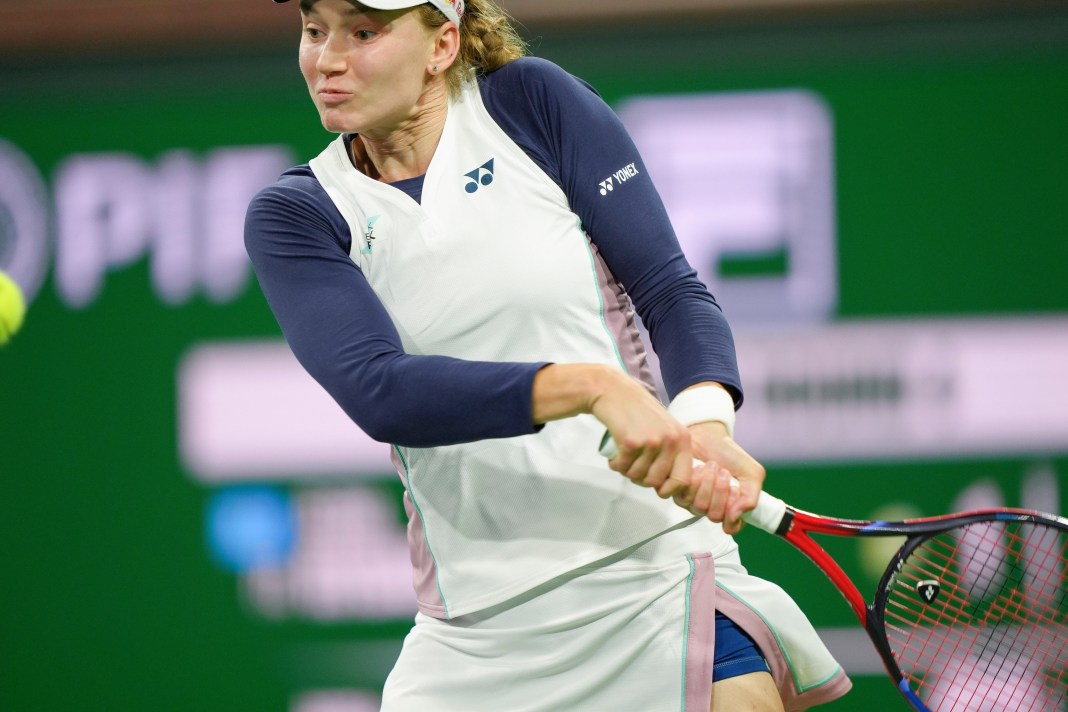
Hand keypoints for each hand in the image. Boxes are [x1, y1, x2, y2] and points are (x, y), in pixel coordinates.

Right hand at [588, 371, 694, 496]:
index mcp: (683, 439)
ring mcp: (651, 441)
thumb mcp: (665, 429)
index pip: (683, 479)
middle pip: (656, 481)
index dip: (669, 489)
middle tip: (632, 466)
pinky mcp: (631, 442)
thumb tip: (667, 488)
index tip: (657, 489)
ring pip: (637, 476)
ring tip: (623, 457)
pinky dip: (615, 465)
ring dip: (626, 471)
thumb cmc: (638, 412)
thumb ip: (671, 453)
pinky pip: (622, 467)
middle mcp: (670, 441)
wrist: (614, 391)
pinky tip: (614, 455)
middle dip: (641, 479)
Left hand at [672, 421, 765, 533]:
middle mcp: (711, 508)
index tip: (735, 490)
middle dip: (720, 492)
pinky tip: (698, 467)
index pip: (731, 526)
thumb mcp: (751, 473)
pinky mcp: (677, 491)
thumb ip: (750, 497)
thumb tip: (736, 516)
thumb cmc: (730, 454)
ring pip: (699, 507)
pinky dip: (693, 480)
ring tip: (712, 466)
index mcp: (731, 508)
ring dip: (708, 484)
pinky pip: (683, 496)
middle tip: (724, 473)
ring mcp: (693, 501)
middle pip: (714, 516)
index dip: (733, 511)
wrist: (709, 435)